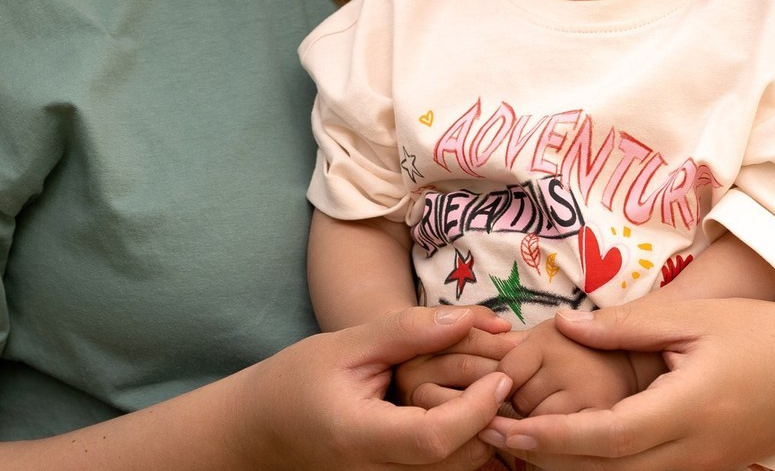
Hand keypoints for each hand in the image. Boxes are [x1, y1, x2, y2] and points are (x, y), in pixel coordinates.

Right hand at [246, 305, 513, 469]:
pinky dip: (467, 442)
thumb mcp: (346, 344)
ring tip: (497, 385)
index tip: (502, 373)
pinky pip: (443, 470)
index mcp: (362, 438)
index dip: (476, 407)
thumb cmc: (298, 379)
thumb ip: (405, 332)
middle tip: (512, 374)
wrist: (263, 428)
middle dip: (492, 419)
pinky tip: (472, 408)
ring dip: (485, 432)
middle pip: (457, 460)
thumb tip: (465, 319)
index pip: (436, 436)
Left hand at [480, 299, 774, 470]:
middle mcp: (693, 452)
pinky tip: (575, 449)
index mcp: (686, 410)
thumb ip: (623, 327)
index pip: (605, 437)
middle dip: (549, 460)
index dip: (552, 436)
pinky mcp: (709, 468)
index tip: (506, 425)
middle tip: (494, 436)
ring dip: (573, 468)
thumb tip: (562, 327)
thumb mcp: (690, 318)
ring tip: (522, 444)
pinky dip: (606, 468)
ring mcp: (703, 467)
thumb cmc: (756, 332)